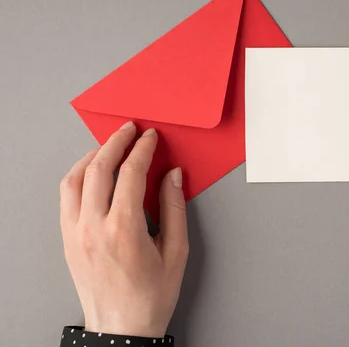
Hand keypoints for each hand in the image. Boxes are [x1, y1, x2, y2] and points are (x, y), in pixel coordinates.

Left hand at [60, 122, 188, 336]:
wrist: (121, 328)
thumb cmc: (152, 295)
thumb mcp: (176, 251)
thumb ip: (173, 208)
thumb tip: (173, 175)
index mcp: (124, 229)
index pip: (131, 173)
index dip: (143, 149)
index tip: (150, 137)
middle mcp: (94, 227)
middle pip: (99, 169)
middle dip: (116, 142)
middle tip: (130, 129)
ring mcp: (75, 233)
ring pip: (74, 179)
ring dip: (92, 156)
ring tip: (109, 146)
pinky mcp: (68, 240)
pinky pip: (66, 197)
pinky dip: (78, 177)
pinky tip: (91, 172)